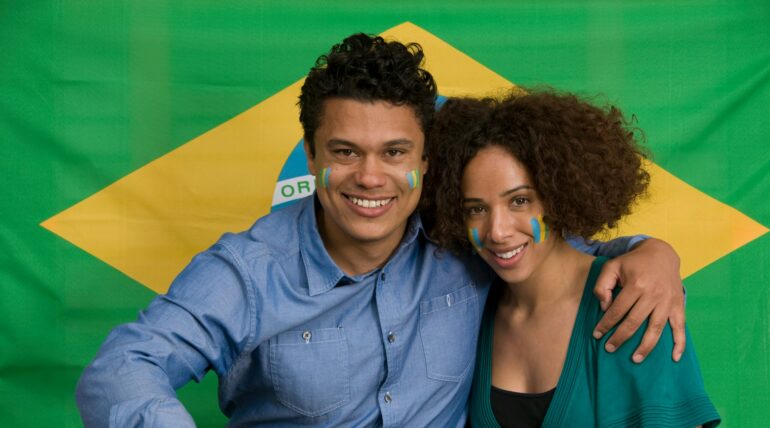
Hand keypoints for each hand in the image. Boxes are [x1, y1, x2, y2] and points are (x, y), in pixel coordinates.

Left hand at [592, 238, 685, 362]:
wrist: (661, 253)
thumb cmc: (632, 262)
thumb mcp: (611, 266)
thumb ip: (602, 285)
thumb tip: (604, 307)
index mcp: (636, 284)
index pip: (618, 310)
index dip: (606, 324)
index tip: (597, 335)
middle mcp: (653, 294)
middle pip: (635, 322)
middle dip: (620, 338)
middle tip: (609, 348)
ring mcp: (667, 301)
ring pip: (656, 328)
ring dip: (646, 346)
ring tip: (635, 359)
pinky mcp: (678, 304)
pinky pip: (681, 326)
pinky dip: (680, 343)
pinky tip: (675, 358)